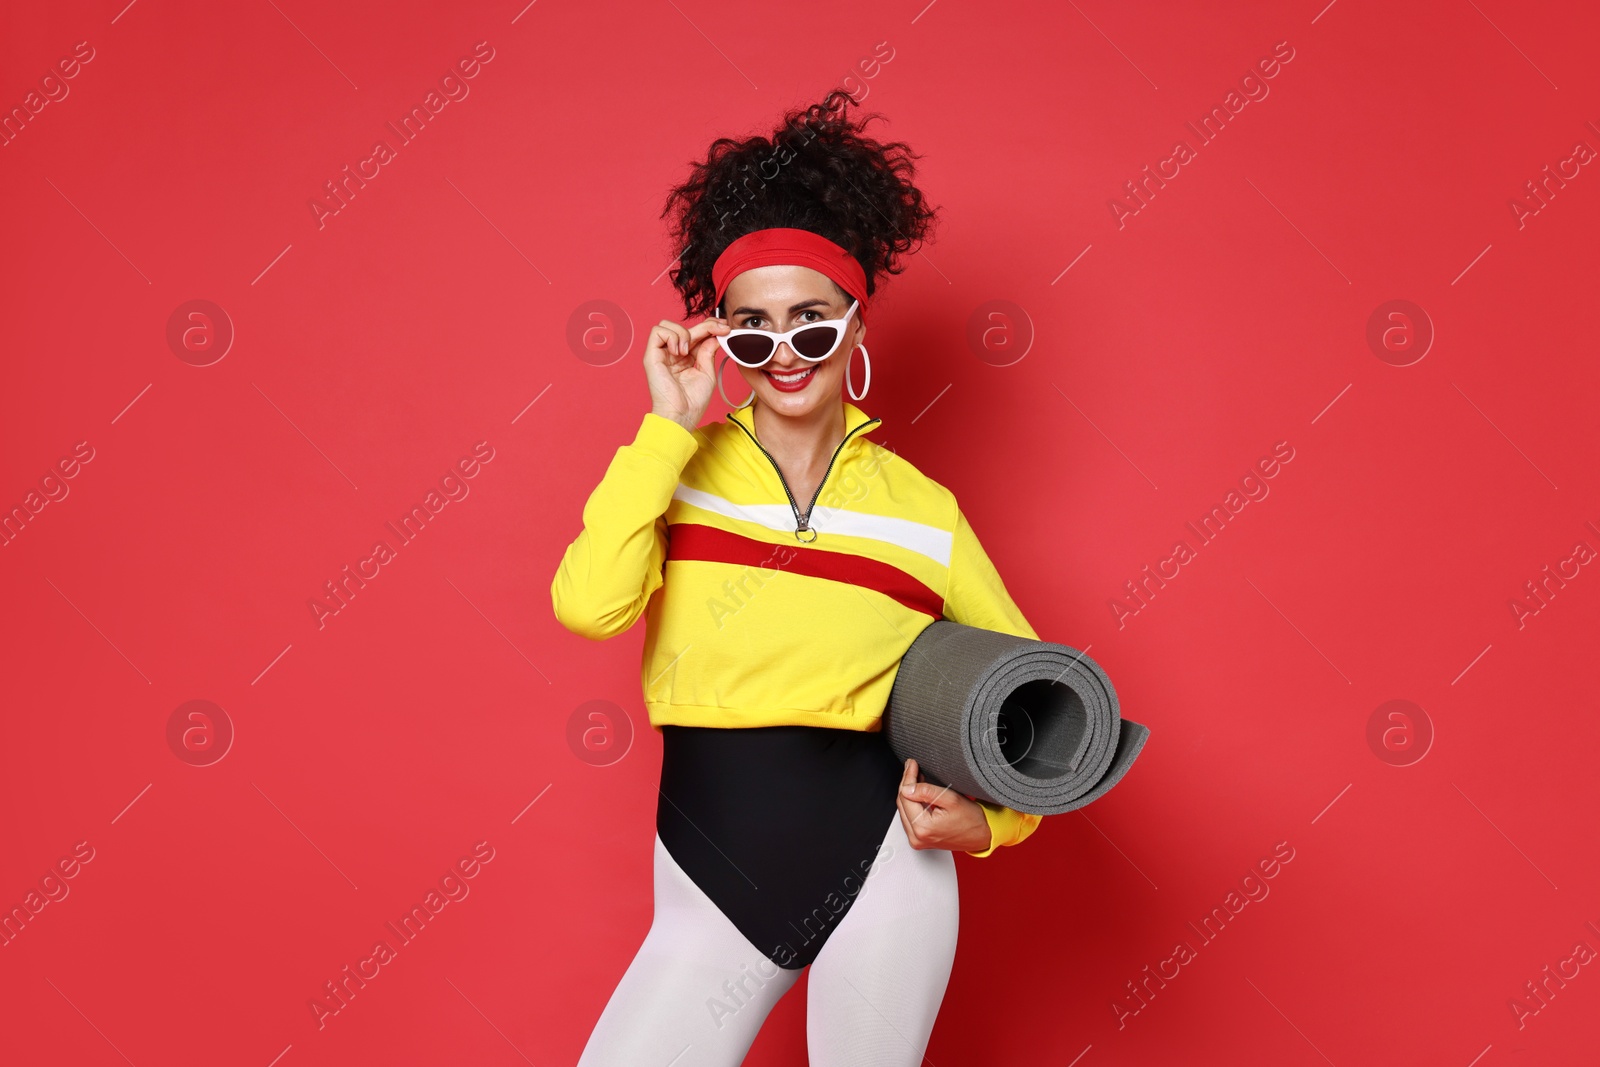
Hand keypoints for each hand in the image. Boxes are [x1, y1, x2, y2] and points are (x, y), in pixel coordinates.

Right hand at [644, 313, 730, 431]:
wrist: (682, 415)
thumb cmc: (693, 401)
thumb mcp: (706, 372)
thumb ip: (708, 351)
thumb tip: (714, 334)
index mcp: (685, 358)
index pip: (695, 334)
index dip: (709, 327)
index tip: (724, 328)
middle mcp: (672, 354)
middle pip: (685, 327)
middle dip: (705, 325)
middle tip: (721, 329)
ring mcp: (661, 354)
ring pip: (667, 325)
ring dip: (683, 333)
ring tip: (688, 352)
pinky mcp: (651, 356)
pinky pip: (657, 331)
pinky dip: (671, 336)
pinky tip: (679, 352)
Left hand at [896, 758, 992, 851]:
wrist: (982, 834)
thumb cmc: (971, 819)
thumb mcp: (951, 799)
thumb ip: (927, 792)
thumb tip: (907, 787)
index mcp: (922, 827)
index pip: (906, 796)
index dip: (908, 778)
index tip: (911, 765)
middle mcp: (916, 837)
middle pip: (902, 803)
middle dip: (907, 783)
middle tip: (912, 767)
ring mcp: (917, 840)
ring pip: (904, 810)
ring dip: (909, 793)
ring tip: (916, 778)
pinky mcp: (919, 840)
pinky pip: (909, 818)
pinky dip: (912, 804)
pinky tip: (918, 793)